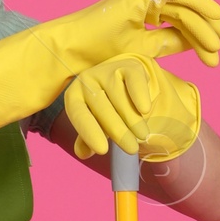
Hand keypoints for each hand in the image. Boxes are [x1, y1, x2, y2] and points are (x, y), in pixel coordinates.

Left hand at [63, 55, 201, 162]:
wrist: (124, 82)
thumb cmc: (106, 108)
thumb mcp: (95, 122)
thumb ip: (87, 139)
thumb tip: (82, 153)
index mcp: (74, 96)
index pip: (79, 115)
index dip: (89, 133)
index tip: (102, 150)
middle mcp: (87, 80)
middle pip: (102, 108)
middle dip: (118, 131)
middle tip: (131, 149)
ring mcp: (107, 71)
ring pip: (119, 97)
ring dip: (132, 119)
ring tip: (142, 136)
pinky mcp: (128, 66)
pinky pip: (134, 82)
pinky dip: (139, 95)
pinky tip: (145, 110)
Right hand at [74, 0, 219, 71]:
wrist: (73, 52)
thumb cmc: (99, 58)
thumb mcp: (142, 53)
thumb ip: (168, 45)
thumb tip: (195, 44)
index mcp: (145, 20)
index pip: (179, 27)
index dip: (199, 40)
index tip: (216, 57)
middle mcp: (146, 5)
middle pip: (185, 14)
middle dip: (209, 28)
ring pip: (183, 6)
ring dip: (204, 22)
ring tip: (219, 43)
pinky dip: (197, 2)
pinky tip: (214, 15)